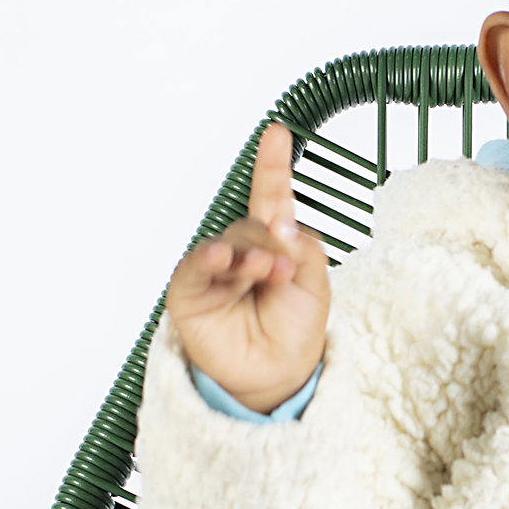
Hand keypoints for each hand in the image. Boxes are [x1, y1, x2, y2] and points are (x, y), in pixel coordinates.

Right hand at [165, 123, 330, 410]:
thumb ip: (302, 249)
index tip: (277, 134)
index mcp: (275, 244)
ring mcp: (217, 268)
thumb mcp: (315, 287)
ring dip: (249, 255)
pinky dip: (211, 259)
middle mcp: (243, 251)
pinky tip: (226, 261)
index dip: (273, 165)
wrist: (275, 374)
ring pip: (229, 243)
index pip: (272, 197)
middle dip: (270, 242)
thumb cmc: (295, 330)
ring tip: (265, 274)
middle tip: (282, 268)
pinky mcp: (192, 289)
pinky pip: (198, 265)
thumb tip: (279, 219)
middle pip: (253, 224)